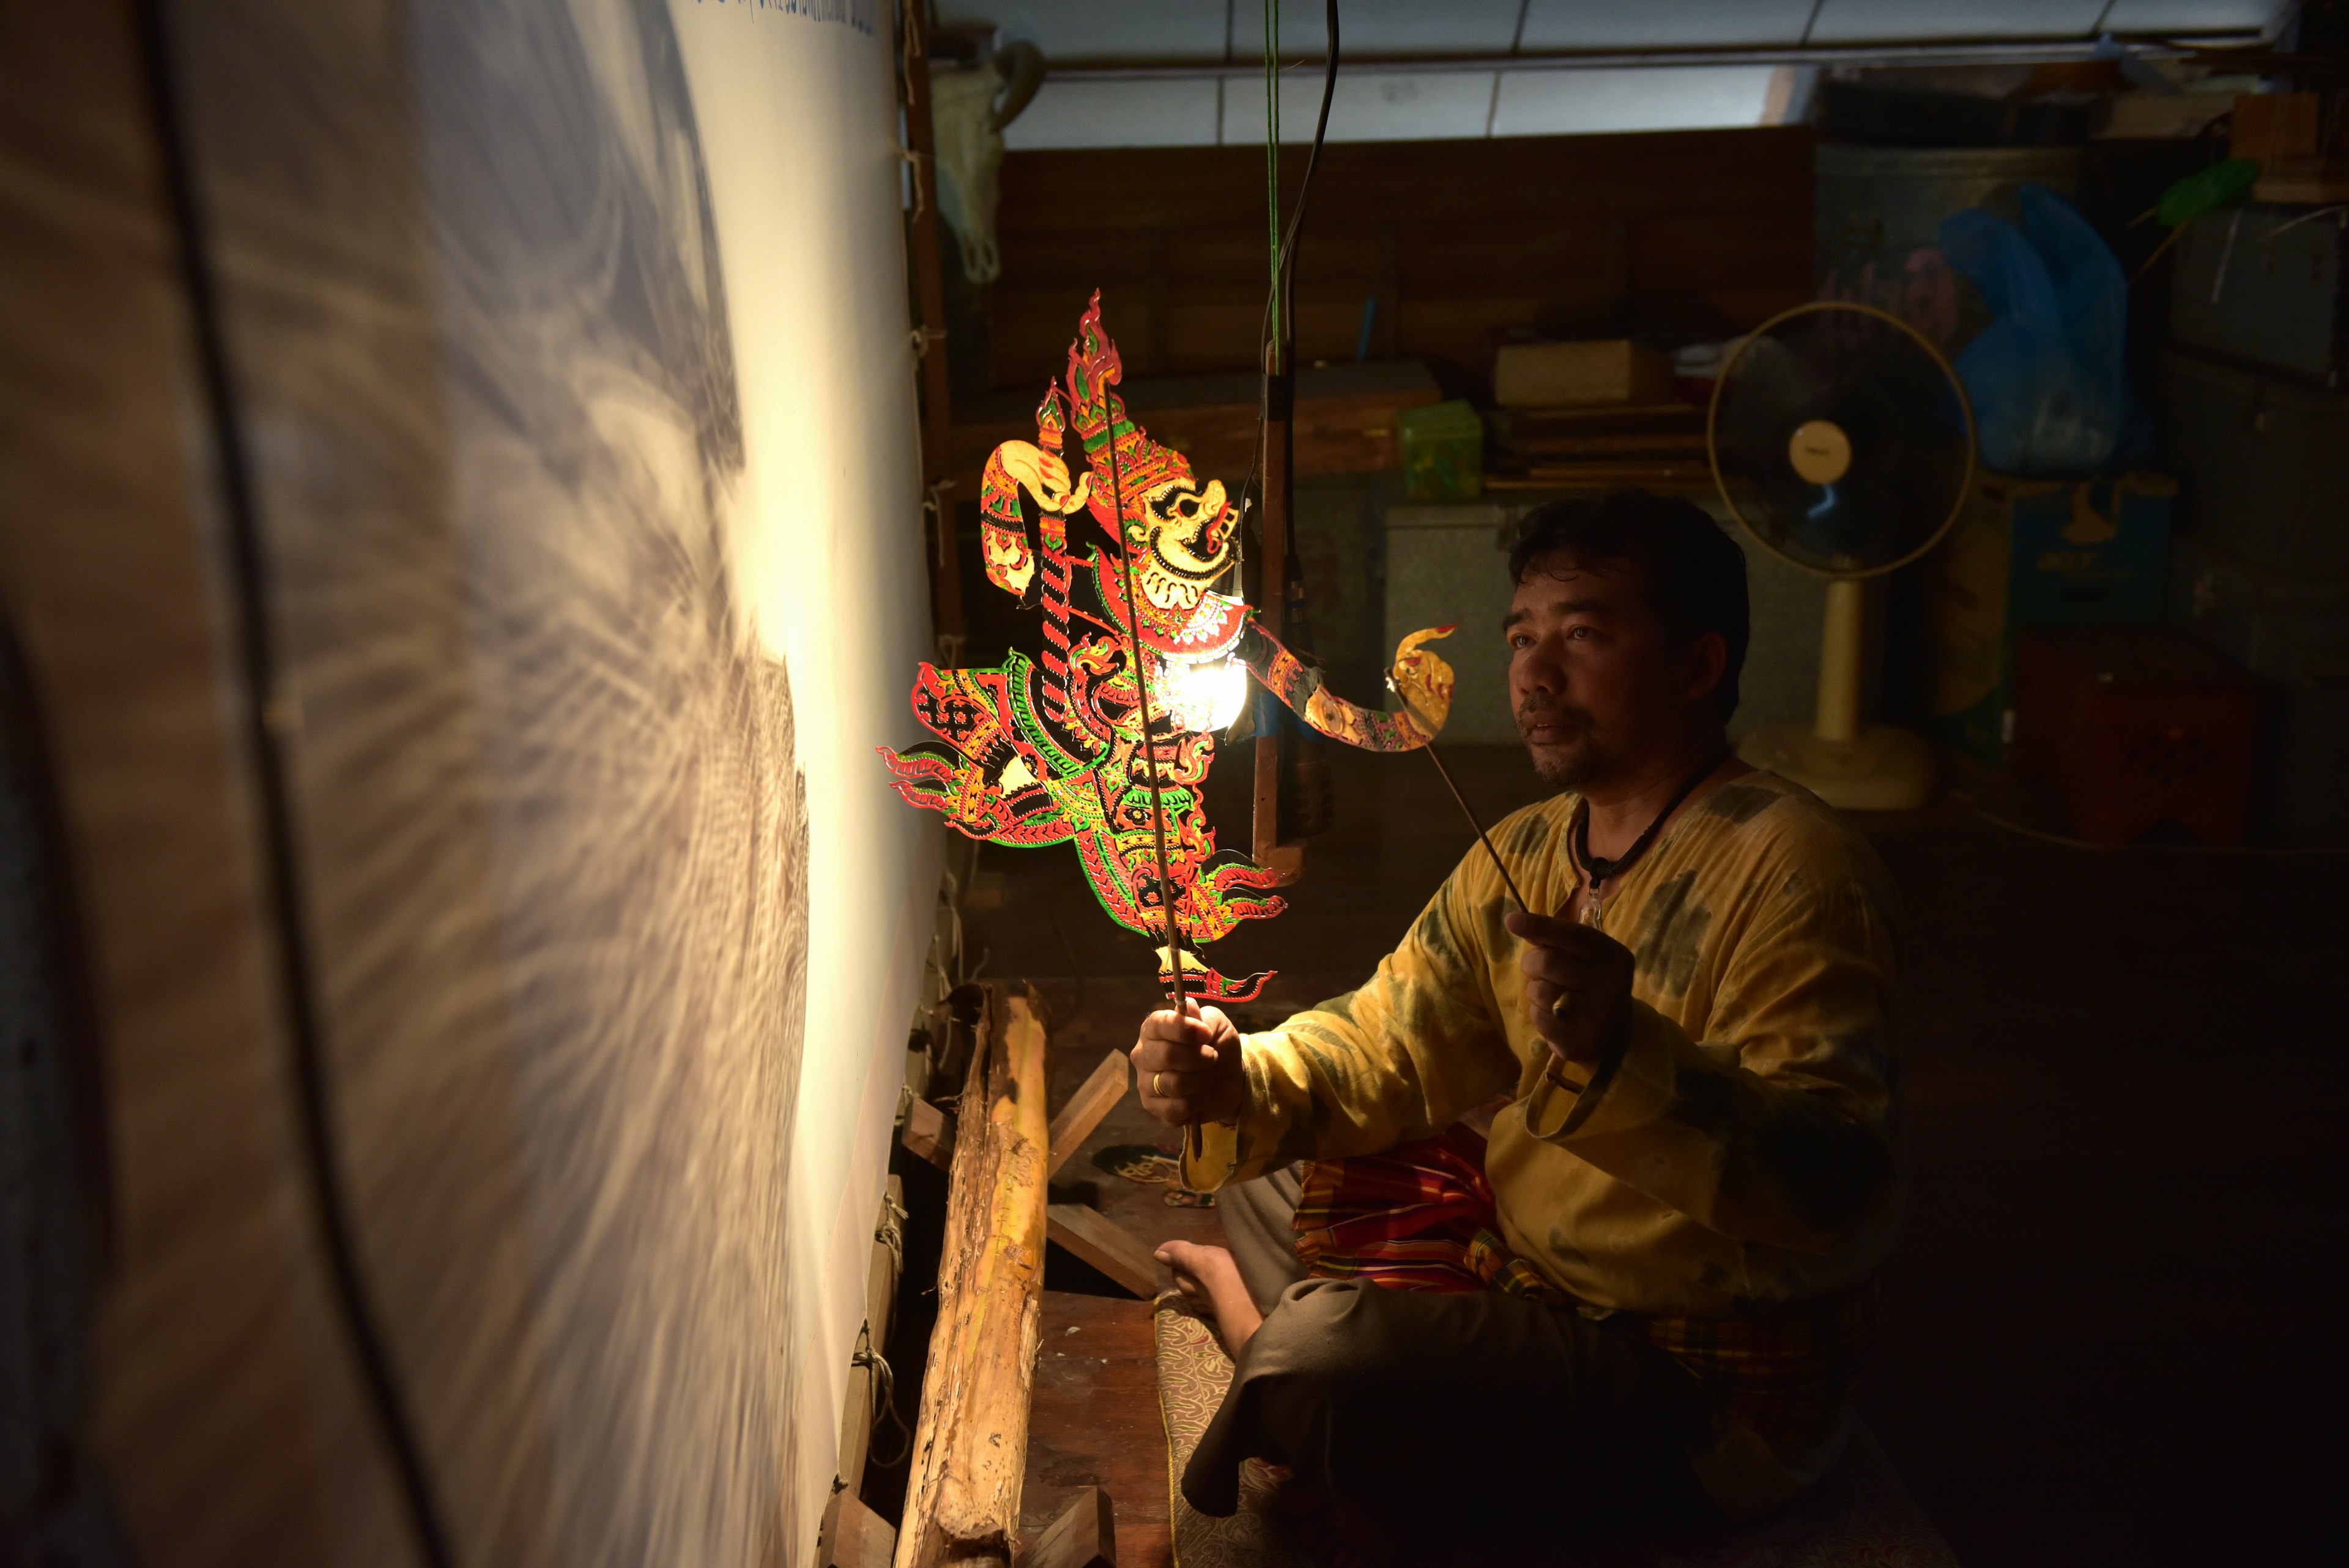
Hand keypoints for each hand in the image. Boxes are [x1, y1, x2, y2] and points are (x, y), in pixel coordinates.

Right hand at [1132, 999, 1244, 1126]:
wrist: (1228, 1081)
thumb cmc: (1217, 1047)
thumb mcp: (1218, 1026)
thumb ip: (1204, 1017)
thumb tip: (1190, 1008)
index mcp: (1154, 1029)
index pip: (1159, 1024)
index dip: (1185, 1029)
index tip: (1207, 1034)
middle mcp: (1143, 1055)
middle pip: (1167, 1055)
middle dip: (1199, 1058)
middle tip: (1212, 1058)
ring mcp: (1146, 1083)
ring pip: (1174, 1084)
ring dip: (1202, 1080)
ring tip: (1208, 1077)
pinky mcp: (1154, 1108)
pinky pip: (1176, 1108)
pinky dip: (1198, 1102)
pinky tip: (1202, 1096)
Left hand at [1503, 910, 1633, 1067]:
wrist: (1613, 1035)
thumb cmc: (1592, 984)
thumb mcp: (1587, 957)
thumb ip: (1559, 940)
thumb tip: (1518, 922)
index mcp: (1615, 958)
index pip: (1573, 936)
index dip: (1540, 926)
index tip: (1512, 921)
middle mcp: (1611, 987)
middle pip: (1548, 962)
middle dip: (1532, 963)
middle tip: (1536, 968)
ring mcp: (1597, 1018)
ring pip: (1539, 991)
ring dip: (1534, 990)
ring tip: (1551, 994)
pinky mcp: (1580, 1043)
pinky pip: (1538, 1018)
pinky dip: (1538, 1013)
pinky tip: (1554, 1015)